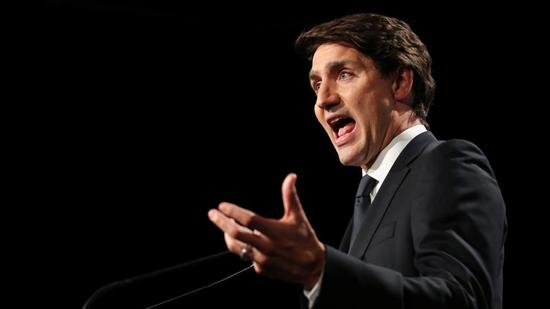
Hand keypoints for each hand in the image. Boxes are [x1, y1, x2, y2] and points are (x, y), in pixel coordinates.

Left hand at [208, 173, 324, 288]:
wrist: (312, 267)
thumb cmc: (305, 239)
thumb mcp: (298, 216)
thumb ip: (290, 196)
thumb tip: (290, 177)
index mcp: (274, 231)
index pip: (248, 219)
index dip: (233, 211)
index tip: (223, 205)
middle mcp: (266, 246)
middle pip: (236, 234)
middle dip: (221, 222)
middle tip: (212, 214)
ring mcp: (262, 259)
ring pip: (237, 247)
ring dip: (228, 235)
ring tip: (224, 227)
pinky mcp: (261, 269)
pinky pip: (246, 257)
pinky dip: (243, 247)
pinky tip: (244, 241)